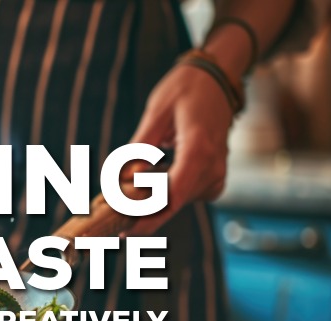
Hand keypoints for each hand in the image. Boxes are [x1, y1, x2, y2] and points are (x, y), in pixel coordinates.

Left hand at [124, 62, 232, 235]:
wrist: (218, 80)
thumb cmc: (185, 90)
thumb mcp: (156, 112)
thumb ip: (141, 147)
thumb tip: (125, 179)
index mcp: (199, 148)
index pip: (175, 195)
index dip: (150, 217)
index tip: (127, 231)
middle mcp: (213, 166)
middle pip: (174, 203)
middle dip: (142, 213)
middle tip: (111, 221)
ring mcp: (217, 174)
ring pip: (178, 202)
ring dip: (151, 203)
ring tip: (124, 200)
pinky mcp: (214, 178)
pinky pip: (185, 195)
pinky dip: (165, 195)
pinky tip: (148, 183)